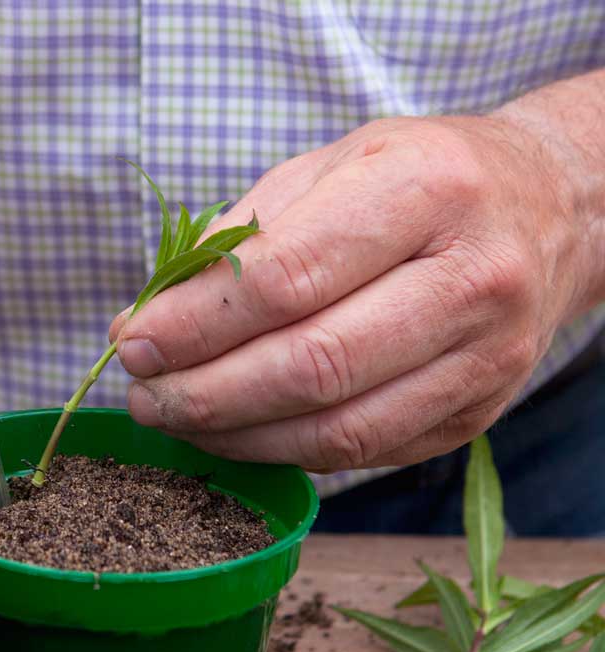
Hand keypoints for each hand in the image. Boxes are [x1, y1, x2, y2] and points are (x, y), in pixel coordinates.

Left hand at [111, 113, 597, 471]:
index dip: (195, 323)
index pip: (287, 276)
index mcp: (426, 188)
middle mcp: (472, 276)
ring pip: (337, 430)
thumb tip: (143, 321)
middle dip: (202, 393)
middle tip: (142, 394)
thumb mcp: (324, 168)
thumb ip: (234, 242)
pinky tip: (235, 432)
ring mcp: (485, 356)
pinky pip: (362, 454)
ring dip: (234, 436)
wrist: (548, 209)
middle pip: (311, 365)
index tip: (132, 342)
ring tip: (174, 418)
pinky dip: (282, 452)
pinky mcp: (477, 413)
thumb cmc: (412, 178)